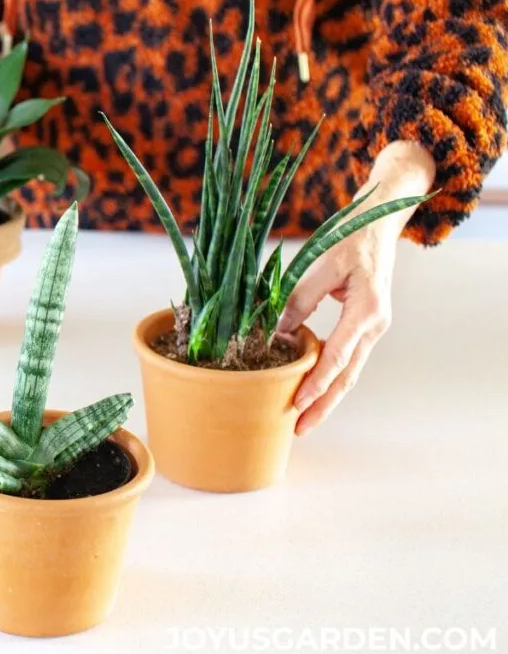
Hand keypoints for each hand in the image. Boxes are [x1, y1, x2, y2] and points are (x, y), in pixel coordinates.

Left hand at [278, 141, 435, 434]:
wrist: (378, 224)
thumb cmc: (350, 239)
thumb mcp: (320, 265)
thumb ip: (297, 300)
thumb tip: (274, 335)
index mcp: (367, 312)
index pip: (339, 356)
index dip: (318, 382)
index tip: (299, 403)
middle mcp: (374, 326)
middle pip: (348, 375)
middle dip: (324, 404)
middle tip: (300, 429)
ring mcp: (371, 329)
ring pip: (348, 371)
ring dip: (327, 396)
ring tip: (303, 420)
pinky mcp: (362, 327)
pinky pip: (345, 359)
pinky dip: (328, 377)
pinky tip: (310, 391)